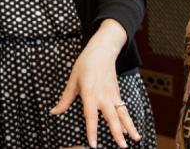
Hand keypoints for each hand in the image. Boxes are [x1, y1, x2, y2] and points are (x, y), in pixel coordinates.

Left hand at [50, 20, 139, 147]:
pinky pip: (123, 109)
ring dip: (129, 127)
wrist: (103, 50)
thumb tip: (54, 112)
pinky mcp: (117, 93)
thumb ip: (65, 99)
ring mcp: (112, 95)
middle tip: (122, 147)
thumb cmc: (86, 64)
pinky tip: (130, 130)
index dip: (91, 131)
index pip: (90, 116)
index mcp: (90, 93)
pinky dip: (128, 120)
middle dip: (117, 133)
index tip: (93, 144)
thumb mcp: (73, 80)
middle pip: (112, 117)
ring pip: (123, 114)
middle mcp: (103, 96)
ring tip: (135, 140)